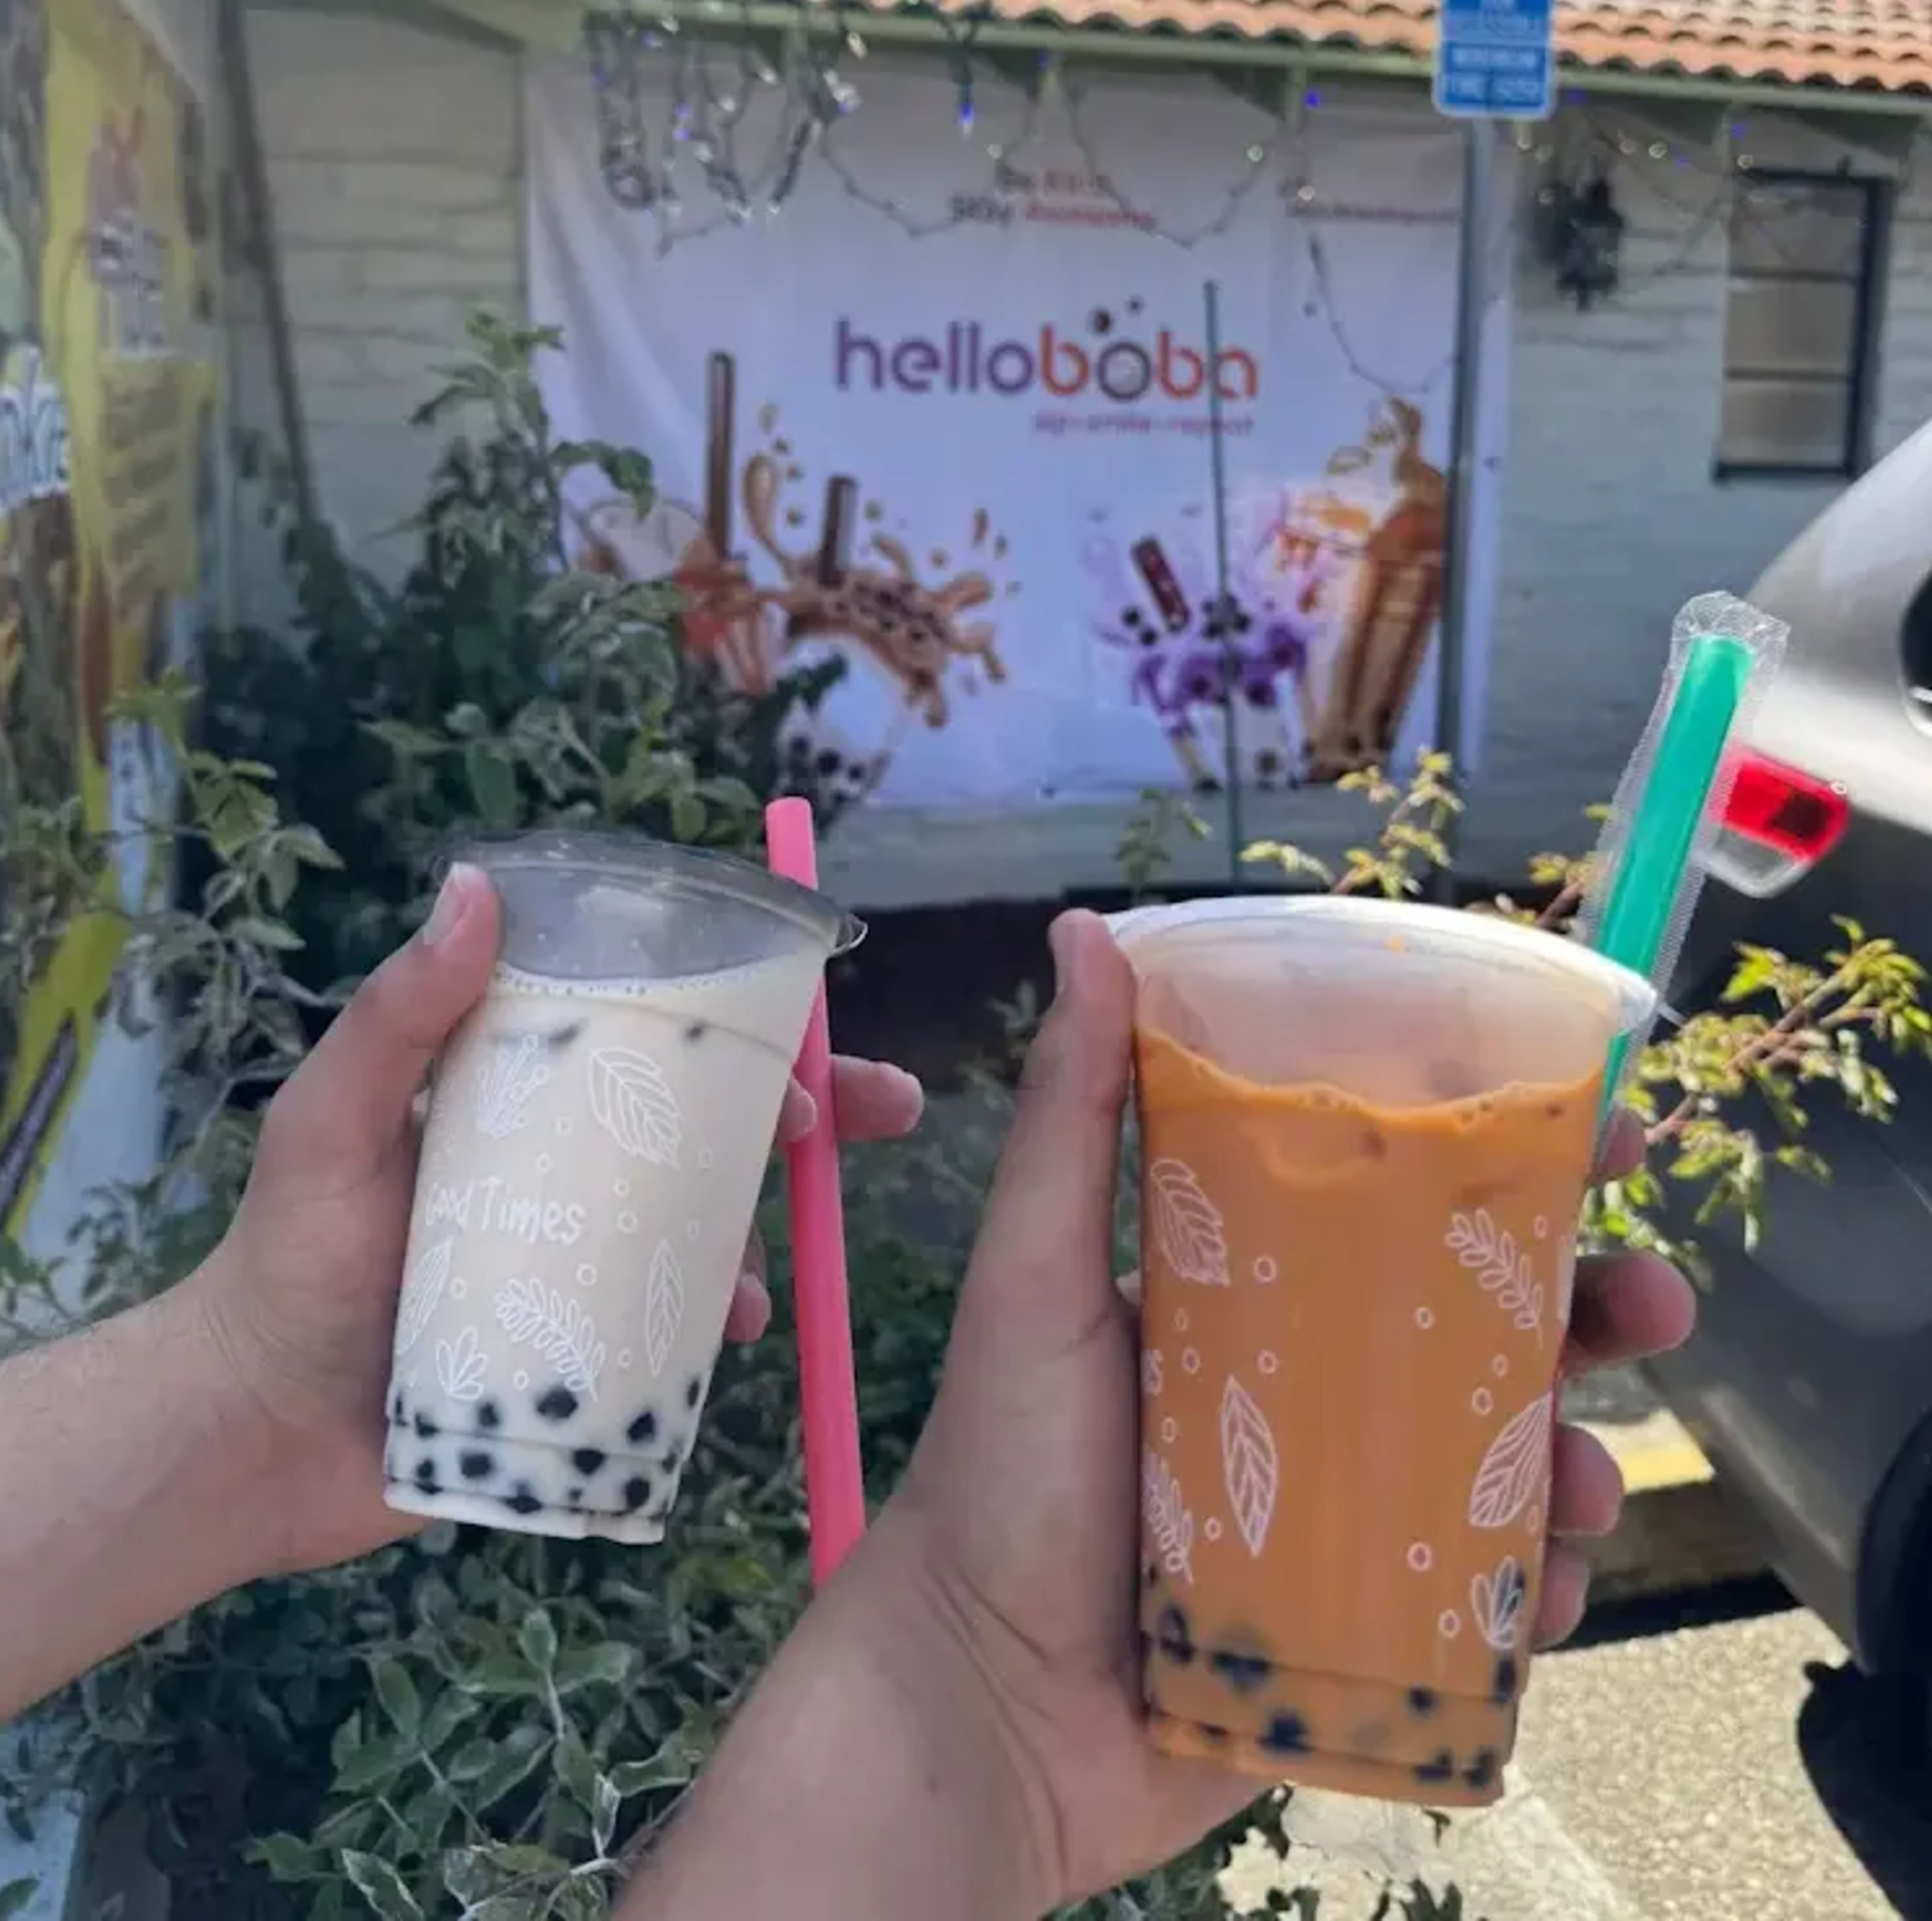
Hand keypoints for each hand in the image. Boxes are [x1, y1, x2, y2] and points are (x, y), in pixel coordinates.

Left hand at [187, 864, 923, 1576]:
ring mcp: (581, 1270)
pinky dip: (722, 1326)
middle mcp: (564, 1176)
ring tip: (765, 1275)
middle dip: (811, 1115)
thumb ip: (400, 1014)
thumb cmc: (289, 1258)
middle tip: (877, 1116)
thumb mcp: (334, 1117)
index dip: (739, 1023)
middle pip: (709, 1128)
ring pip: (709, 1232)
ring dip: (765, 1236)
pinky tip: (735, 1334)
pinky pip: (679, 1335)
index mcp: (522, 1103)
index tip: (808, 1023)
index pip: (647, 1037)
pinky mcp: (586, 1361)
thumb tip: (475, 884)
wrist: (252, 1432)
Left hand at [872, 912, 1694, 1911]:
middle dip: (1594, 1309)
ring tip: (1592, 1480)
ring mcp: (1348, 1513)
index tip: (1605, 1130)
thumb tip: (1083, 930)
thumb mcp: (1034, 1276)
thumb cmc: (1000, 1474)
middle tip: (1654, 1304)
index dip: (1514, 1164)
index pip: (1405, 1204)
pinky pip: (1485, 1600)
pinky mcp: (1366, 1628)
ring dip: (1581, 1459)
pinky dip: (1534, 1593)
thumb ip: (1070, 1114)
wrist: (982, 1705)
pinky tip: (1547, 1587)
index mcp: (1255, 1292)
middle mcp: (1312, 1391)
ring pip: (1508, 1464)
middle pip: (1488, 1329)